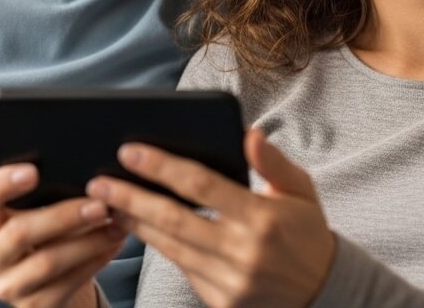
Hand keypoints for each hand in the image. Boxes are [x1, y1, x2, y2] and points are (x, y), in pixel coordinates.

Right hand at [0, 163, 126, 306]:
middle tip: (100, 204)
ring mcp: (9, 284)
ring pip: (47, 261)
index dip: (2, 183)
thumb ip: (52, 195)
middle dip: (64, 216)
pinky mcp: (33, 305)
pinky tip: (112, 246)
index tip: (33, 171)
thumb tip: (90, 177)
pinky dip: (95, 262)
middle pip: (19, 232)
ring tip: (116, 225)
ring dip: (88, 242)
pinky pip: (66, 283)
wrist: (55, 282)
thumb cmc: (50, 235)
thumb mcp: (42, 214)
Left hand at [87, 129, 333, 307]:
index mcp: (262, 218)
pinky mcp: (222, 303)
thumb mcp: (301, 191)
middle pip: (173, 219)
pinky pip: (182, 269)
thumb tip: (249, 133)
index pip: (200, 185)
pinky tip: (140, 228)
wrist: (325, 294)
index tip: (129, 151)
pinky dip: (159, 247)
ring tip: (109, 203)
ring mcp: (230, 282)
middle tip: (99, 182)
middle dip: (130, 198)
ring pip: (170, 247)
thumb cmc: (306, 233)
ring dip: (136, 223)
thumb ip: (272, 162)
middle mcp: (243, 252)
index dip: (161, 166)